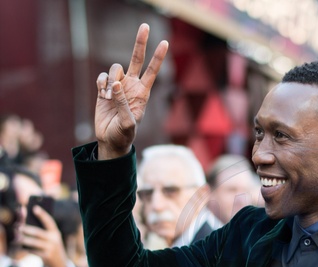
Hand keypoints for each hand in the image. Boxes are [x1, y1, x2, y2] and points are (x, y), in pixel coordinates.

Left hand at [19, 205, 68, 266]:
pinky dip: (27, 249)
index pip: (49, 221)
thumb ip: (42, 230)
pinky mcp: (47, 256)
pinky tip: (21, 248)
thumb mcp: (51, 237)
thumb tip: (25, 223)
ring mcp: (51, 248)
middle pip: (38, 232)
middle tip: (18, 227)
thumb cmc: (51, 245)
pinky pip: (34, 251)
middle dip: (27, 229)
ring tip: (17, 238)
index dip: (42, 214)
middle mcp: (54, 239)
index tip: (34, 207)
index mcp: (55, 232)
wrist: (59, 262)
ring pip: (35, 243)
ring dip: (24, 240)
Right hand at [95, 23, 168, 159]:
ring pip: (115, 69)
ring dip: (111, 80)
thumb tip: (116, 85)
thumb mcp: (127, 123)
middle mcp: (132, 86)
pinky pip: (102, 77)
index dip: (158, 57)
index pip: (152, 71)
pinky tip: (103, 95)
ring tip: (109, 97)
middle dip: (141, 43)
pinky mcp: (103, 89)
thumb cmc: (124, 134)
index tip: (165, 43)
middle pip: (137, 59)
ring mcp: (118, 86)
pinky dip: (101, 84)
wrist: (110, 140)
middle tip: (145, 26)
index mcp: (143, 93)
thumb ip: (123, 104)